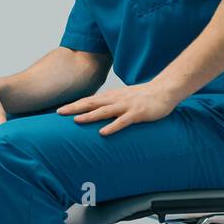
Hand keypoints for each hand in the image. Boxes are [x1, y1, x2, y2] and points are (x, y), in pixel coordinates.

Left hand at [57, 82, 176, 135]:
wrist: (164, 90)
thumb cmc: (144, 96)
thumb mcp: (123, 98)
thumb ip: (111, 104)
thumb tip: (98, 111)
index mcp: (111, 96)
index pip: (89, 100)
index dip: (74, 104)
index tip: (59, 110)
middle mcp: (116, 99)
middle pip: (91, 103)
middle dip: (74, 108)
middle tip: (59, 112)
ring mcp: (126, 106)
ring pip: (104, 111)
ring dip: (90, 116)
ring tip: (76, 121)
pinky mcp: (137, 113)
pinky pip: (123, 121)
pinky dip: (112, 127)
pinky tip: (103, 133)